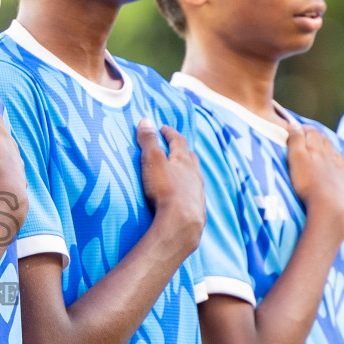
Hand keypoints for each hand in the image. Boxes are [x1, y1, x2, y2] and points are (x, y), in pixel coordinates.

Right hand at [138, 119, 203, 251]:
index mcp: (184, 161)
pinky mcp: (197, 209)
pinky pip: (194, 195)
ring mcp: (198, 192)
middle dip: (183, 151)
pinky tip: (185, 196)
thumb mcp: (152, 161)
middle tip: (175, 148)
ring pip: (195, 177)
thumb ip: (148, 141)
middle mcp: (194, 174)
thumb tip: (146, 121)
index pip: (178, 141)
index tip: (163, 128)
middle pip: (191, 158)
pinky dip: (189, 191)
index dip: (170, 133)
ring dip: (188, 172)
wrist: (182, 222)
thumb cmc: (165, 189)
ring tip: (181, 172)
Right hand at [285, 118, 343, 222]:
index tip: (296, 127)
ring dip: (332, 154)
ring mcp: (341, 175)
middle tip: (310, 136)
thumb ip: (296, 140)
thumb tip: (295, 125)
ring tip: (327, 154)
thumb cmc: (308, 183)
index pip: (313, 133)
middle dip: (318, 138)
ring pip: (338, 159)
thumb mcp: (296, 158)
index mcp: (319, 150)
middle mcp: (333, 160)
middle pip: (327, 144)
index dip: (304, 129)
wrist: (329, 207)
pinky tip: (343, 179)